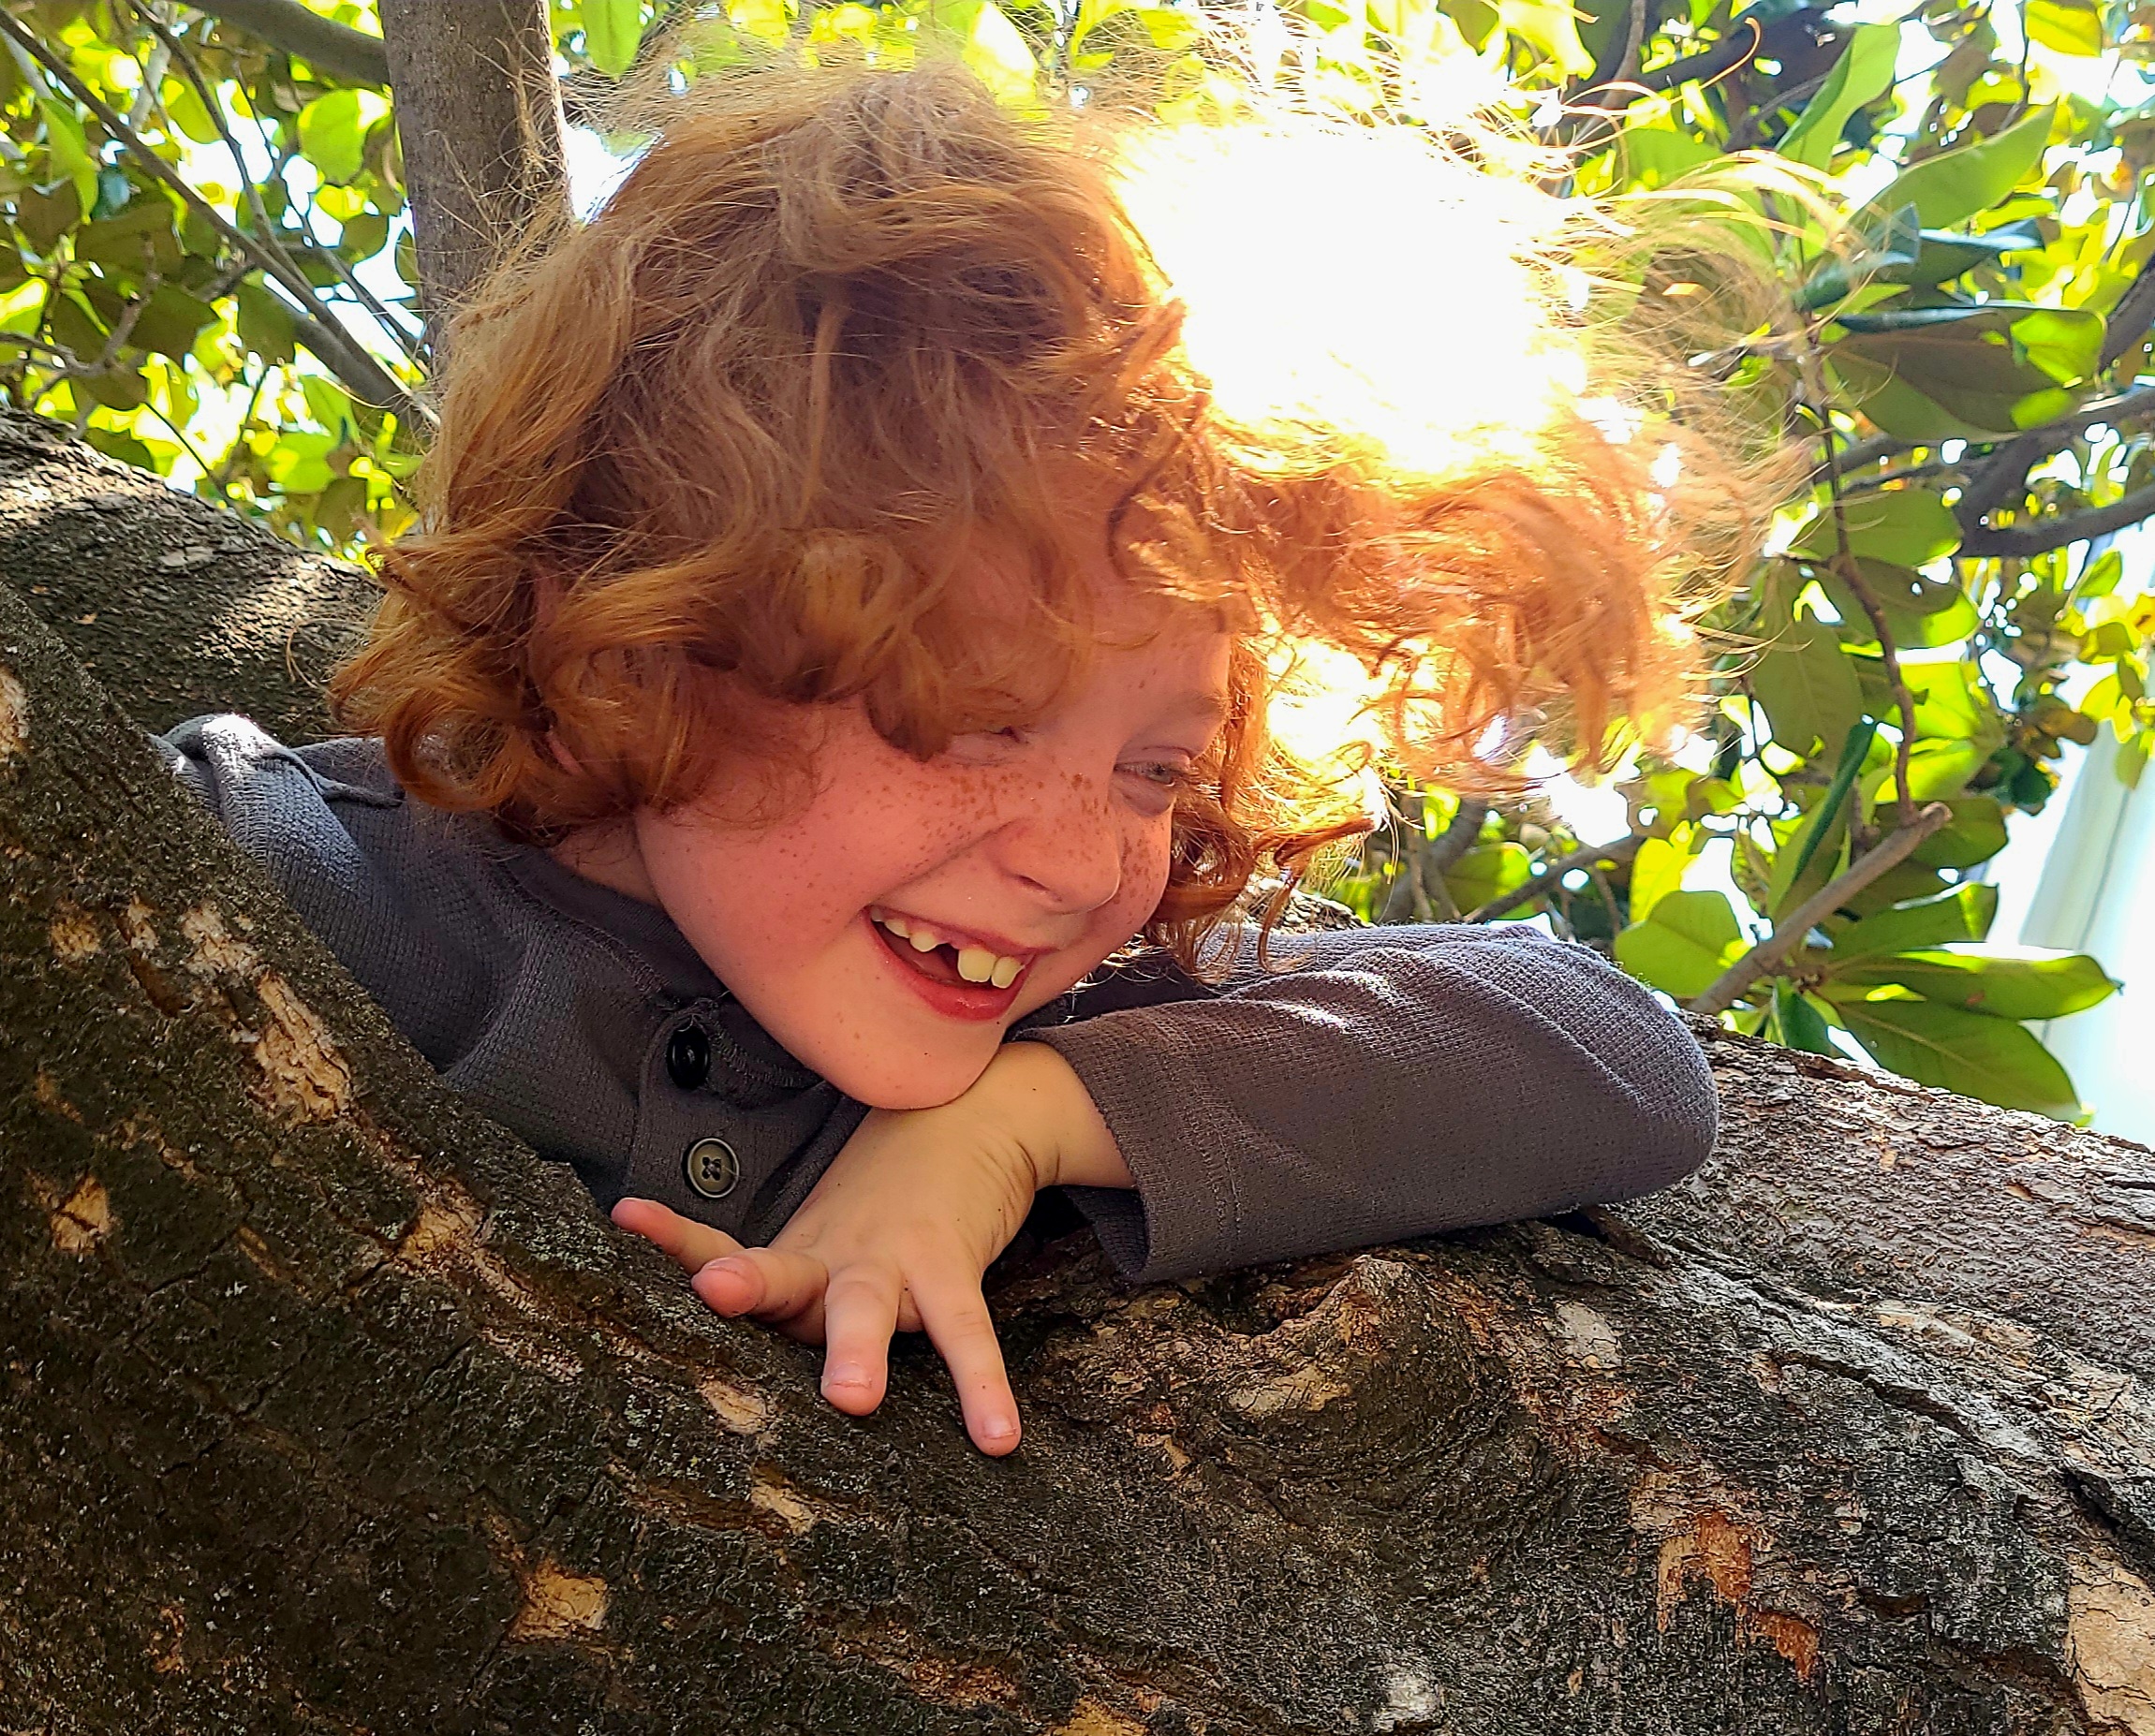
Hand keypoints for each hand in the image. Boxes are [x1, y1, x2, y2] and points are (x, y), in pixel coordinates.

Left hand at [612, 1040, 1129, 1455]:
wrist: (967, 1120)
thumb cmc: (884, 1210)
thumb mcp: (824, 1249)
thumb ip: (784, 1306)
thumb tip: (720, 1397)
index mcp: (793, 1260)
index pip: (719, 1248)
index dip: (673, 1239)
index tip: (624, 1217)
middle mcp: (831, 1258)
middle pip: (782, 1276)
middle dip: (749, 1284)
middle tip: (716, 1290)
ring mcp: (891, 1257)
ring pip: (868, 1303)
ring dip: (859, 1344)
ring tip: (853, 1400)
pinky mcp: (950, 1264)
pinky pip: (965, 1331)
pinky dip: (983, 1383)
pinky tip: (998, 1436)